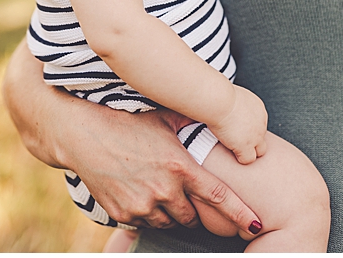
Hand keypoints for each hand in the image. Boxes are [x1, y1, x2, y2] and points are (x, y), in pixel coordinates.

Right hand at [65, 106, 259, 234]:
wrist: (85, 134)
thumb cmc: (131, 121)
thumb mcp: (168, 118)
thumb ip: (195, 123)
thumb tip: (219, 117)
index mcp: (181, 167)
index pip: (219, 197)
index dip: (240, 214)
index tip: (256, 224)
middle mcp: (164, 190)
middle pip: (193, 217)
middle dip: (196, 210)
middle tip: (189, 194)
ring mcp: (142, 205)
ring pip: (170, 222)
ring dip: (173, 212)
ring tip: (164, 190)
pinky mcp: (123, 214)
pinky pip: (146, 223)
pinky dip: (150, 214)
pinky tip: (144, 193)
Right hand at [211, 86, 267, 165]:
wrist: (220, 101)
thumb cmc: (219, 95)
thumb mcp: (232, 95)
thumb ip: (233, 101)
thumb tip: (221, 99)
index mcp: (258, 109)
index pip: (259, 124)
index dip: (249, 129)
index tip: (237, 130)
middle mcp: (261, 122)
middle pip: (261, 137)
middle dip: (252, 141)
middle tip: (237, 142)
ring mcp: (256, 136)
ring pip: (259, 151)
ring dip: (249, 152)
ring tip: (236, 152)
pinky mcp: (246, 146)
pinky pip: (248, 159)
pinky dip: (241, 159)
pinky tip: (231, 155)